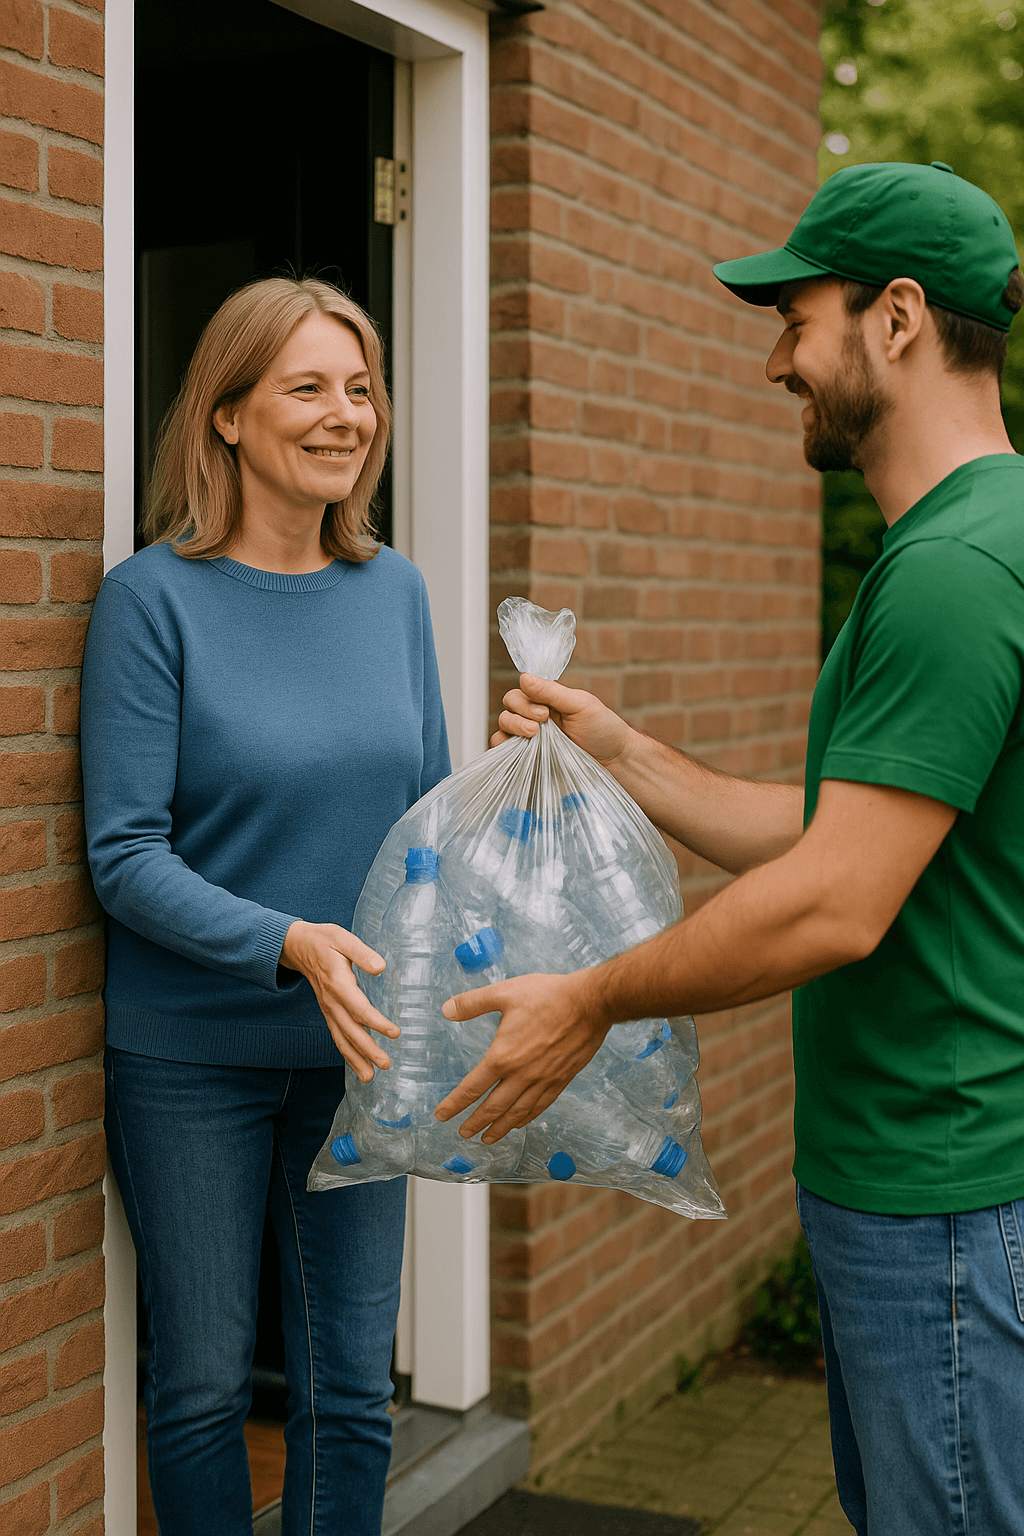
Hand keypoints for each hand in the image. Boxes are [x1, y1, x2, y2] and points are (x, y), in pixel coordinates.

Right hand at [280, 920, 397, 1081]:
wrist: (298, 946)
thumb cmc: (324, 940)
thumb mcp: (343, 938)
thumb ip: (362, 953)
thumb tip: (381, 967)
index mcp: (338, 982)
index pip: (359, 1008)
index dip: (377, 1023)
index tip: (395, 1033)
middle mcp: (331, 1001)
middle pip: (350, 1030)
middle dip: (367, 1050)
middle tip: (385, 1064)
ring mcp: (328, 1008)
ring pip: (341, 1038)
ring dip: (355, 1059)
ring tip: (370, 1077)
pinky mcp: (328, 1012)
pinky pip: (337, 1036)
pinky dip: (347, 1053)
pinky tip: (358, 1065)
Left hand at [433, 971, 609, 1141]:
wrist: (590, 1003)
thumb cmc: (549, 995)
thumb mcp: (505, 992)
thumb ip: (473, 1003)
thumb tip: (446, 1010)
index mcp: (503, 1055)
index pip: (472, 1087)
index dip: (455, 1104)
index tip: (442, 1115)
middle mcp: (522, 1074)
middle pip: (493, 1107)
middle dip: (475, 1123)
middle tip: (463, 1133)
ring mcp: (543, 1080)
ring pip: (517, 1112)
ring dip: (499, 1128)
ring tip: (488, 1138)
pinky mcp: (561, 1079)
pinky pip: (540, 1106)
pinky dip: (526, 1118)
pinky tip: (520, 1123)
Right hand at [491, 674, 631, 765]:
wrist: (613, 761)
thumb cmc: (602, 729)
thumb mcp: (580, 705)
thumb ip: (551, 692)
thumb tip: (524, 677)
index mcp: (546, 701)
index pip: (519, 693)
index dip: (525, 700)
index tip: (546, 712)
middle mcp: (534, 718)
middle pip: (507, 709)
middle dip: (520, 714)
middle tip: (542, 723)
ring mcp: (530, 740)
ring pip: (502, 728)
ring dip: (512, 728)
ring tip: (534, 736)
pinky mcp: (528, 759)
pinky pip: (504, 753)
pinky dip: (505, 749)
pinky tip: (521, 751)